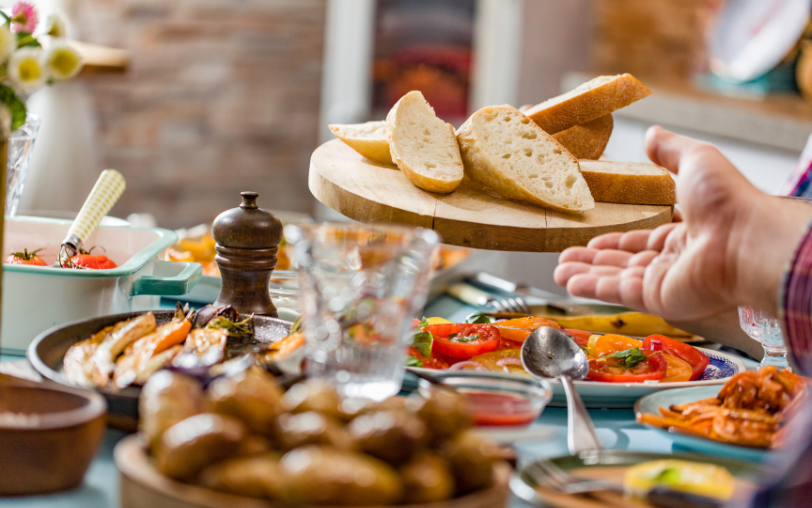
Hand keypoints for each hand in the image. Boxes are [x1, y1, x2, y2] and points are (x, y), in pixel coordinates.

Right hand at [555, 127, 811, 319]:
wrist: (744, 239)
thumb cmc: (729, 202)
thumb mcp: (697, 160)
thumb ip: (670, 151)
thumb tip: (651, 133)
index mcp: (684, 233)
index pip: (641, 241)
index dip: (614, 242)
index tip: (591, 242)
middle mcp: (674, 261)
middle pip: (623, 263)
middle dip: (592, 262)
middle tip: (565, 259)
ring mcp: (665, 282)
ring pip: (615, 279)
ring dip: (586, 275)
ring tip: (558, 272)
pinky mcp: (658, 298)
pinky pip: (618, 293)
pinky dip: (592, 289)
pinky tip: (569, 284)